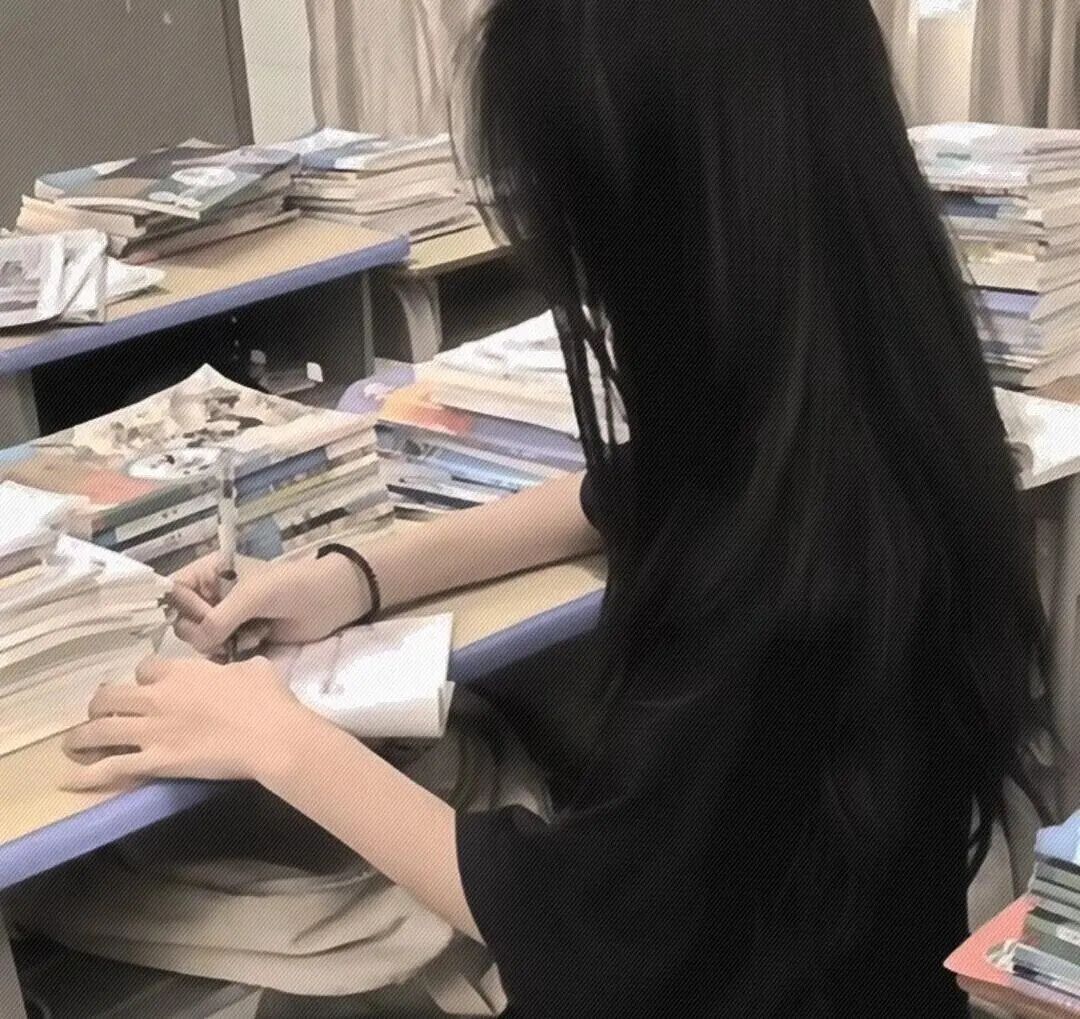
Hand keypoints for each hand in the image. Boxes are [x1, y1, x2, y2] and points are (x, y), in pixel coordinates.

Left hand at [60, 655, 327, 790]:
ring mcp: (152, 730)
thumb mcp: (255, 668)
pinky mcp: (155, 761)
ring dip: (81, 737)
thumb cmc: (268, 700)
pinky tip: (68, 781)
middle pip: (109, 696)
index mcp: (181, 671)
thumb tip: (240, 671)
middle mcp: (157, 697)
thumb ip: (236, 667)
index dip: (144, 678)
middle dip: (101, 705)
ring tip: (73, 744)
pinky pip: (111, 768)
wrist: (270, 736)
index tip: (150, 687)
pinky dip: (85, 776)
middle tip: (102, 714)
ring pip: (100, 730)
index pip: (145, 668)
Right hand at [168, 551, 371, 656]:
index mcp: (209, 573)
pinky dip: (233, 653)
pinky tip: (257, 642)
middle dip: (205, 630)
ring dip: (222, 643)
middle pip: (184, 621)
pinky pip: (220, 653)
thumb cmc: (290, 587)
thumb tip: (197, 642)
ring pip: (201, 641)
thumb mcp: (251, 596)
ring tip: (250, 634)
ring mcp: (227, 619)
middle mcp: (212, 595)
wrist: (329, 602)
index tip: (205, 616)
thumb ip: (219, 618)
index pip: (174, 591)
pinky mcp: (241, 639)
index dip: (184, 608)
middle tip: (230, 630)